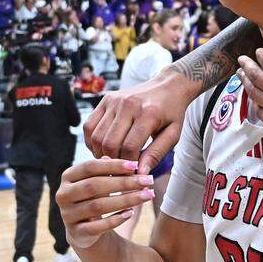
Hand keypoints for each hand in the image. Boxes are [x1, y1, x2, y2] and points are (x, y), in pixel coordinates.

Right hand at [57, 158, 154, 248]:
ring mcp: (67, 215)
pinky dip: (115, 219)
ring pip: (98, 206)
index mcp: (68, 177)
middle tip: (148, 181)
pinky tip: (131, 213)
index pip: (90, 167)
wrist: (85, 229)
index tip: (135, 165)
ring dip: (125, 200)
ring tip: (147, 195)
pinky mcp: (76, 233)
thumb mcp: (102, 182)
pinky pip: (97, 226)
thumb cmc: (97, 197)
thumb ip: (112, 172)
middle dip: (124, 183)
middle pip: (94, 186)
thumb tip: (130, 165)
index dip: (112, 165)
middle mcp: (63, 195)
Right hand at [84, 69, 200, 173]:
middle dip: (113, 162)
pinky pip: (90, 125)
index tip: (132, 175)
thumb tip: (140, 174)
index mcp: (148, 114)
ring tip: (111, 162)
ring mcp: (114, 101)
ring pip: (97, 136)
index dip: (128, 166)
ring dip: (101, 153)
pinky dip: (91, 141)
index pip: (130, 147)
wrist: (168, 86)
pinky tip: (102, 149)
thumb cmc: (172, 113)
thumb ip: (156, 154)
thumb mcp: (173, 135)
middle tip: (119, 171)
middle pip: (110, 143)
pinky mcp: (106, 99)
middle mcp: (128, 105)